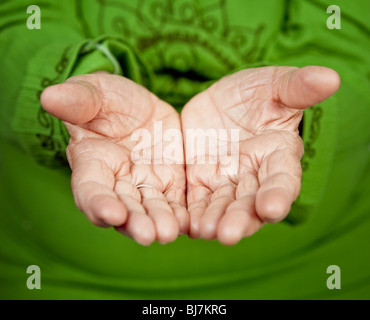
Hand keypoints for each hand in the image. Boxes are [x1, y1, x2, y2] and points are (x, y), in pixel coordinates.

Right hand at [41, 72, 187, 244]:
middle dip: (134, 223)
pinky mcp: (169, 184)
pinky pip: (175, 202)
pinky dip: (181, 215)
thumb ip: (78, 98)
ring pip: (150, 210)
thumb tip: (49, 96)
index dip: (98, 203)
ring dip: (158, 223)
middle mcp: (118, 182)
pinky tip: (190, 224)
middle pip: (123, 208)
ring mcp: (145, 186)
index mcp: (93, 162)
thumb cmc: (110, 100)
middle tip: (148, 235)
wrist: (141, 108)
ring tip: (170, 233)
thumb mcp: (97, 93)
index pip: (90, 188)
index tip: (111, 213)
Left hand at [181, 66, 339, 244]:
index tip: (272, 208)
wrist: (220, 102)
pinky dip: (193, 215)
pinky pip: (197, 202)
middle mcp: (253, 175)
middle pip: (250, 202)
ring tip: (204, 232)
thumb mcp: (273, 84)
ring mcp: (226, 181)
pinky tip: (187, 226)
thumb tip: (331, 78)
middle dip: (242, 218)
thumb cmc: (254, 93)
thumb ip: (297, 86)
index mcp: (277, 154)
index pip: (282, 178)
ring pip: (223, 206)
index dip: (278, 193)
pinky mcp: (200, 181)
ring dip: (215, 221)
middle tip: (229, 234)